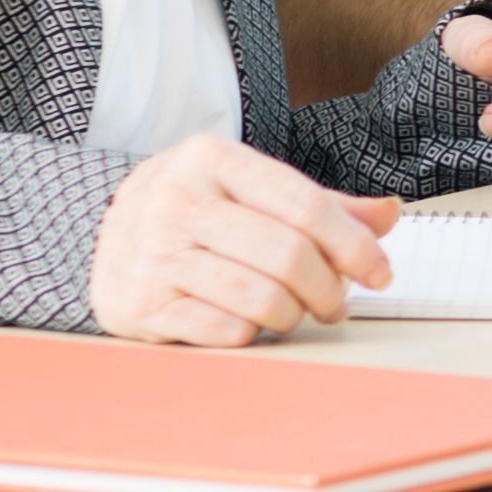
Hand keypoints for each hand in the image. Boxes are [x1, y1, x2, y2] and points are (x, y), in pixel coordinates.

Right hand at [89, 134, 397, 345]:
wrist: (103, 233)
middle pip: (288, 256)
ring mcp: (152, 254)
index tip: (379, 272)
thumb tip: (388, 213)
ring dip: (295, 314)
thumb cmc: (195, 208)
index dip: (355, 244)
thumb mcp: (249, 187)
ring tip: (296, 311)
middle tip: (336, 302)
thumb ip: (320, 202)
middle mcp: (175, 201)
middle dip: (329, 289)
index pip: (305, 204)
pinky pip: (226, 331)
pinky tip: (248, 320)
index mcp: (210, 158)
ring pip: (261, 298)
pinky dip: (252, 333)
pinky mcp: (138, 305)